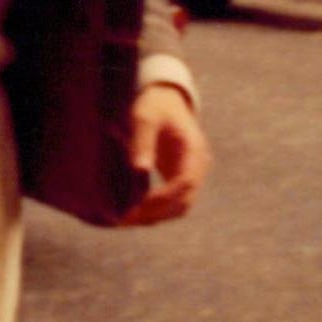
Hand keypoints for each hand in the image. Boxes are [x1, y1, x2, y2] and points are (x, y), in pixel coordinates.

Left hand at [120, 83, 209, 225]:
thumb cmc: (153, 106)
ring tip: (124, 220)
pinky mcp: (179, 179)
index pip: (185, 182)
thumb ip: (142, 142)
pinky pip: (172, 202)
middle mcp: (197, 166)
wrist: (164, 101)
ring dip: (155, 217)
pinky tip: (131, 213)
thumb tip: (139, 170)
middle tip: (124, 219)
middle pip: (184, 201)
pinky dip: (155, 211)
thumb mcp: (144, 118)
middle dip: (156, 213)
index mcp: (194, 149)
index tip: (137, 206)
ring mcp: (191, 174)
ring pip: (179, 207)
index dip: (163, 198)